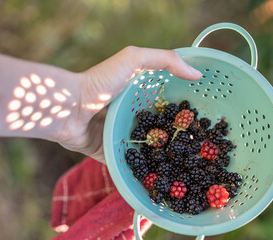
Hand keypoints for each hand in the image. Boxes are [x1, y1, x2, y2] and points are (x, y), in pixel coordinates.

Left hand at [56, 46, 201, 163]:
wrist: (68, 108)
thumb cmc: (100, 82)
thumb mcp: (133, 59)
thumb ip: (165, 60)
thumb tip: (197, 74)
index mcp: (137, 96)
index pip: (167, 102)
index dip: (184, 108)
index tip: (205, 117)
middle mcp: (130, 117)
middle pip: (159, 127)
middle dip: (176, 136)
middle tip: (199, 146)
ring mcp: (120, 136)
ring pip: (146, 149)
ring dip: (162, 156)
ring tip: (185, 167)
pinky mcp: (110, 153)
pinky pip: (129, 164)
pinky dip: (142, 171)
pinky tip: (160, 178)